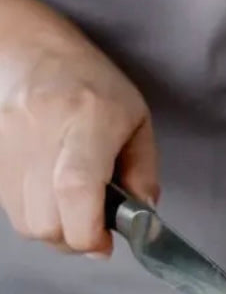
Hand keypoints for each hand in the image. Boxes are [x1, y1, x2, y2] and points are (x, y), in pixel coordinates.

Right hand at [0, 0, 157, 256]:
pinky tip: (50, 196)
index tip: (105, 244)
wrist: (28, 50)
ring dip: (54, 229)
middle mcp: (43, 133)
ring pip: (27, 223)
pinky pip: (11, 209)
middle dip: (75, 238)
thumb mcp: (135, 122)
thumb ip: (143, 173)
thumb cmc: (90, 84)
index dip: (90, 233)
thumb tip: (142, 216)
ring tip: (72, 210)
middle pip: (47, 221)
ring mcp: (10, 146)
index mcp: (88, 120)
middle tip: (93, 226)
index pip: (76, 190)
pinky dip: (35, 214)